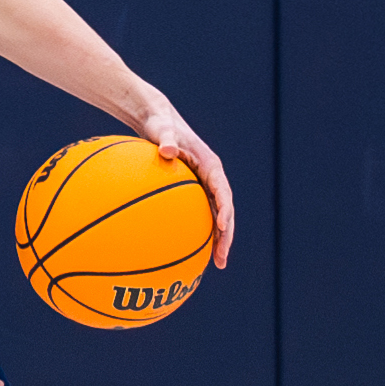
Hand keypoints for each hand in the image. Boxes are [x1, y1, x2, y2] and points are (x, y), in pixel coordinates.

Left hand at [131, 102, 234, 268]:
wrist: (158, 121)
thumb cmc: (161, 125)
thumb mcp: (163, 131)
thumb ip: (167, 140)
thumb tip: (169, 151)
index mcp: (211, 165)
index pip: (223, 191)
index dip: (225, 210)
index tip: (223, 227)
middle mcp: (212, 178)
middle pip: (225, 211)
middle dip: (226, 236)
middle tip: (221, 258)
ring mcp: (204, 187)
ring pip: (216, 216)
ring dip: (218, 239)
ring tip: (216, 263)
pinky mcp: (193, 192)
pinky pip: (199, 214)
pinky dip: (199, 231)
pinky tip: (190, 251)